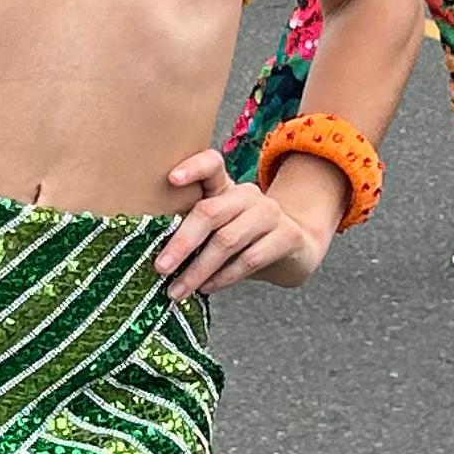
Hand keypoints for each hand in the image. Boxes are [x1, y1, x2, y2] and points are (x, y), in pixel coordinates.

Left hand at [153, 146, 335, 297]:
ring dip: (198, 269)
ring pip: (227, 240)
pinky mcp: (288, 236)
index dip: (193, 167)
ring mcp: (270, 213)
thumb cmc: (243, 241)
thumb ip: (194, 232)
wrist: (295, 251)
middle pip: (210, 212)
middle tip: (160, 267)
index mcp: (226, 187)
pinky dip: (224, 277)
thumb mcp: (218, 229)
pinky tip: (207, 288)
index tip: (171, 179)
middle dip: (181, 243)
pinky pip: (249, 259)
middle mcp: (248, 195)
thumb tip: (157, 260)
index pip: (211, 164)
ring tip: (179, 290)